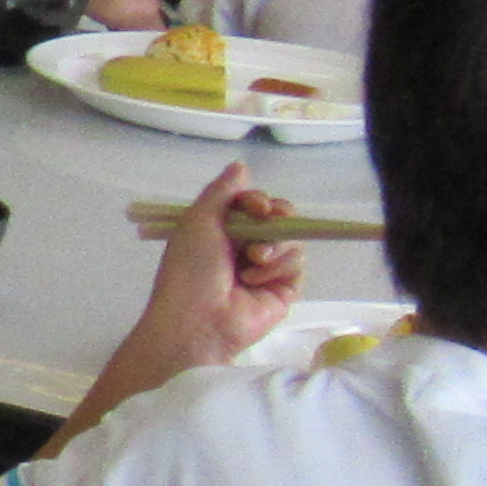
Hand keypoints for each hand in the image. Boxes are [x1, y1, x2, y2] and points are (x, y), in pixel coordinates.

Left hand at [140, 173, 302, 364]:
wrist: (197, 320)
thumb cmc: (189, 269)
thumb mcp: (198, 221)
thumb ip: (221, 191)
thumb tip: (241, 165)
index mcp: (221, 232)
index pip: (253, 205)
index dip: (258, 200)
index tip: (256, 206)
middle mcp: (244, 248)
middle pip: (278, 219)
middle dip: (276, 216)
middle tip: (267, 220)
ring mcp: (266, 269)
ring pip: (291, 238)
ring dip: (272, 244)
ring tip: (251, 261)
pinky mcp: (284, 290)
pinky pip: (296, 263)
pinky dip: (278, 266)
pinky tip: (253, 280)